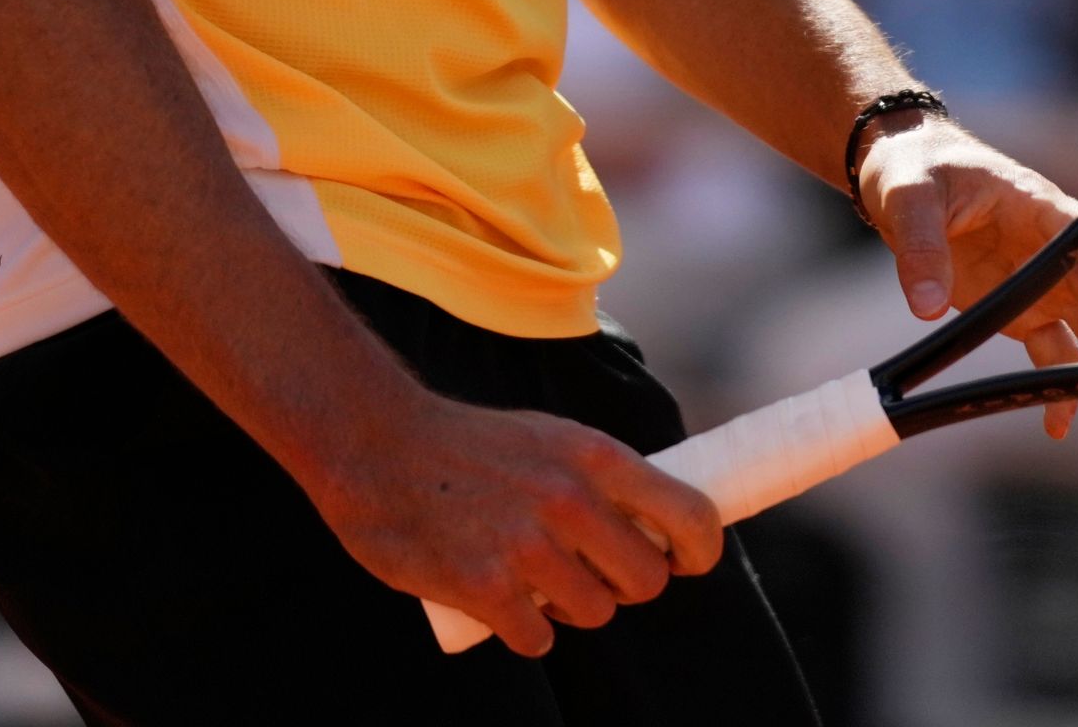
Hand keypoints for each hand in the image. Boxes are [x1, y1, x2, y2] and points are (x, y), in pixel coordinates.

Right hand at [304, 391, 724, 659]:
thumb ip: (601, 478)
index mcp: (595, 456)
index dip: (700, 551)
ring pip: (594, 614)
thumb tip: (660, 524)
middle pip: (647, 581)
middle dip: (625, 585)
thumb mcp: (550, 437)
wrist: (377, 446)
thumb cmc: (470, 445)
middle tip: (591, 572)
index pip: (691, 516)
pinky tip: (501, 602)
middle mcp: (570, 500)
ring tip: (535, 580)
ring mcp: (527, 547)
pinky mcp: (485, 588)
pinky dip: (524, 631)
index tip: (685, 563)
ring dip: (569, 608)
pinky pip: (537, 640)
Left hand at [859, 115, 1077, 437]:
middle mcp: (1053, 248)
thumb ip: (920, 247)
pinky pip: (1052, 351)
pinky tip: (1057, 421)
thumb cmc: (916, 167)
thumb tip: (926, 306)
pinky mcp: (1020, 310)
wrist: (902, 173)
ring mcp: (1041, 282)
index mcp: (1039, 206)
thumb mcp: (910, 197)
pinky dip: (1056, 387)